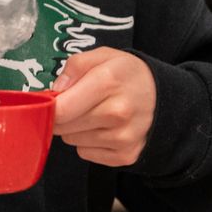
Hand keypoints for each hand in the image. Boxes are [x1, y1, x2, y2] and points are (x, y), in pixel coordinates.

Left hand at [51, 47, 155, 166]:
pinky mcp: (125, 156)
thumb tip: (55, 91)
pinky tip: (104, 128)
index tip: (48, 102)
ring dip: (76, 129)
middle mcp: (117, 112)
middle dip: (62, 116)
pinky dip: (88, 143)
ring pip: (72, 141)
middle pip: (63, 127)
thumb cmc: (127, 75)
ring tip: (95, 113)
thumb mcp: (104, 56)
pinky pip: (86, 153)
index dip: (48, 107)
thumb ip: (75, 66)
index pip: (61, 109)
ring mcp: (123, 137)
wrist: (163, 97)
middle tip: (75, 103)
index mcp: (108, 82)